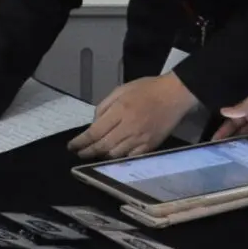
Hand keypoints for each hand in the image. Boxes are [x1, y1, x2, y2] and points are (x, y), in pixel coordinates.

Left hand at [69, 73, 199, 159]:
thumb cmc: (147, 89)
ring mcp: (140, 139)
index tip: (72, 146)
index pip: (94, 132)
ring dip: (102, 156)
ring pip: (115, 155)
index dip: (81, 142)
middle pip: (102, 146)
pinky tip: (114, 156)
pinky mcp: (150, 146)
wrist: (175, 94)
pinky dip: (120, 159)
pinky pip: (131, 158)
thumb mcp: (121, 89)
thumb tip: (94, 124)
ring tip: (95, 154)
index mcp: (120, 111)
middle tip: (80, 153)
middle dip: (88, 152)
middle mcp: (129, 127)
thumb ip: (104, 106)